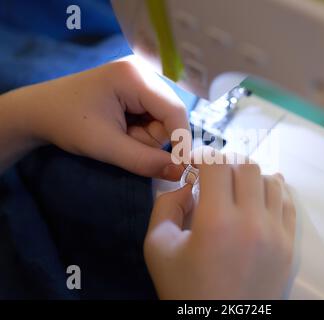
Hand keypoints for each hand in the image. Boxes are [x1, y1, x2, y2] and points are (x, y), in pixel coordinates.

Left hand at [0, 60, 188, 178]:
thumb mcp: (105, 146)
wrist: (39, 111)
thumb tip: (179, 173)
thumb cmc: (67, 124)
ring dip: (145, 136)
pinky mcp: (135, 87)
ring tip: (118, 136)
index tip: (179, 168)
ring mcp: (139, 77)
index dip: (181, 141)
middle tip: (124, 143)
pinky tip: (121, 129)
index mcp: (135, 76)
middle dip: (152, 138)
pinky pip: (153, 116)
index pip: (174, 111)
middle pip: (170, 114)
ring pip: (163, 118)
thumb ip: (144, 161)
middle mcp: (142, 71)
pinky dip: (141, 130)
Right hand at [144, 160, 295, 298]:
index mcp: (217, 222)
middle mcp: (253, 222)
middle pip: (246, 166)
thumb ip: (165, 206)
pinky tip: (258, 199)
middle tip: (213, 178)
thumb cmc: (185, 290)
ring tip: (236, 190)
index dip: (203, 155)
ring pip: (271, 180)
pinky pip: (287, 202)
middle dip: (226, 164)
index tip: (195, 164)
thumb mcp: (157, 248)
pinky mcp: (289, 246)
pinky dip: (272, 192)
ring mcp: (277, 234)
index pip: (217, 164)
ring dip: (250, 177)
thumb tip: (188, 186)